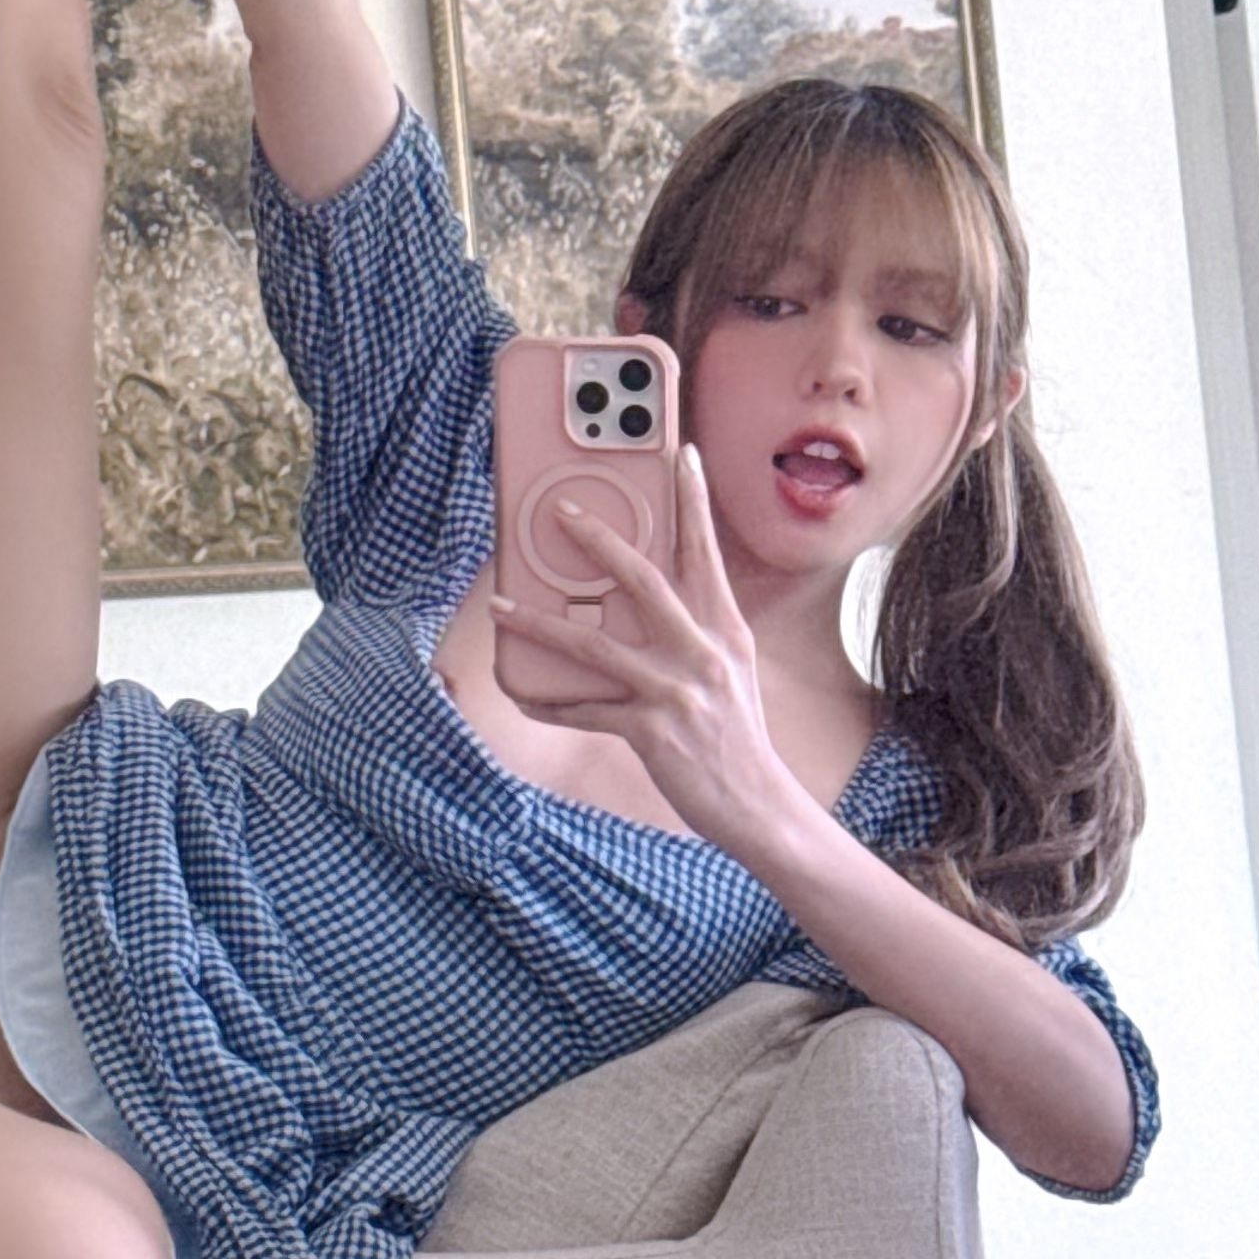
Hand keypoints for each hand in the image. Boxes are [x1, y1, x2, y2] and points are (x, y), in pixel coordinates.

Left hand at [489, 447, 816, 867]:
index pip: (706, 552)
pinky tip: (519, 692)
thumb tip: (633, 593)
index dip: (694, 500)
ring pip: (594, 644)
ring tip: (500, 604)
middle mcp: (703, 651)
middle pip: (643, 580)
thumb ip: (693, 629)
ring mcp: (676, 691)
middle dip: (599, 542)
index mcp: (724, 628)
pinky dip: (547, 700)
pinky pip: (584, 709)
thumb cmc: (734, 732)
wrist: (759, 805)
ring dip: (538, 623)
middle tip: (562, 511)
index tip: (682, 453)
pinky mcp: (652, 730)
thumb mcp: (728, 668)